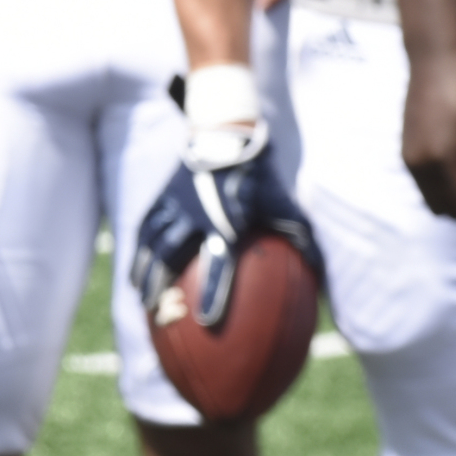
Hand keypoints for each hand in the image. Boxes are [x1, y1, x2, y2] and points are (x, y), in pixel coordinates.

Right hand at [130, 141, 321, 326]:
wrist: (225, 134)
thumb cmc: (260, 176)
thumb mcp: (285, 205)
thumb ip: (300, 238)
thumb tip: (320, 274)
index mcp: (226, 222)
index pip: (218, 263)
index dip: (213, 292)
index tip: (207, 322)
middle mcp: (194, 215)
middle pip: (168, 253)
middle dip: (158, 282)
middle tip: (154, 310)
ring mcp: (174, 204)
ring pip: (151, 240)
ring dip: (143, 267)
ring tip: (137, 291)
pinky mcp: (162, 196)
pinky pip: (146, 225)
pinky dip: (139, 246)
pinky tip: (136, 262)